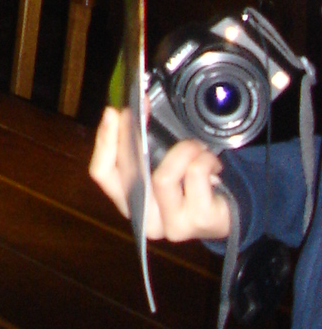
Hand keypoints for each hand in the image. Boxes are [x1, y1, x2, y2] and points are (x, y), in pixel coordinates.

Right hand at [89, 107, 230, 242]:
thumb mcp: (160, 163)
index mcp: (129, 201)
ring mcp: (172, 224)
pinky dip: (204, 159)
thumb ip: (140, 143)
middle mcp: (146, 217)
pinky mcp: (200, 220)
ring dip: (183, 150)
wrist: (226, 214)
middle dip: (136, 132)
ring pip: (164, 177)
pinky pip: (195, 175)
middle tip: (144, 104)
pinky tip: (212, 163)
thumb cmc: (189, 185)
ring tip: (196, 147)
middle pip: (130, 172)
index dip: (104, 141)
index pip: (102, 172)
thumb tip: (128, 109)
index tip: (112, 112)